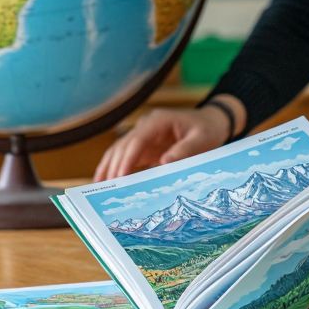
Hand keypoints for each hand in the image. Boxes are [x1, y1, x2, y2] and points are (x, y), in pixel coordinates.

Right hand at [92, 100, 239, 180]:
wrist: (210, 122)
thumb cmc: (208, 129)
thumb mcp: (202, 139)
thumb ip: (185, 150)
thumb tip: (165, 162)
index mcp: (159, 120)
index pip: (137, 139)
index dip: (127, 158)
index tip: (120, 176)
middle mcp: (146, 125)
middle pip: (124, 145)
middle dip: (114, 166)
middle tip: (106, 188)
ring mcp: (143, 135)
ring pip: (119, 150)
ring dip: (108, 167)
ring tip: (97, 186)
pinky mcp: (144, 146)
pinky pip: (125, 156)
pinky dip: (115, 168)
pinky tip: (107, 181)